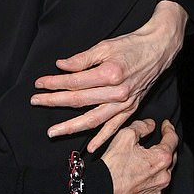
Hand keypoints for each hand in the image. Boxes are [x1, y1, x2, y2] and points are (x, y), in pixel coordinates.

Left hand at [30, 1, 187, 149]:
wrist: (158, 49)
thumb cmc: (131, 45)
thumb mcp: (105, 46)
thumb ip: (82, 59)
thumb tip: (61, 66)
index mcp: (110, 74)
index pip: (74, 82)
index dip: (54, 83)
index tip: (39, 83)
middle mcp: (118, 92)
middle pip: (79, 101)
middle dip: (54, 102)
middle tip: (36, 102)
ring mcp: (125, 103)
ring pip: (93, 119)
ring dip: (71, 127)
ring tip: (53, 132)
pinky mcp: (131, 108)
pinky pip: (114, 127)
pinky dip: (102, 139)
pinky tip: (89, 149)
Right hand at [102, 119, 177, 193]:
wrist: (102, 190)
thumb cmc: (113, 165)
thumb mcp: (125, 136)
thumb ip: (141, 126)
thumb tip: (150, 125)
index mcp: (161, 159)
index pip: (172, 140)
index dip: (169, 129)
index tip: (166, 125)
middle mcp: (164, 177)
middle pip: (171, 158)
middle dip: (166, 148)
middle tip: (159, 141)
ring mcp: (157, 191)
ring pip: (163, 174)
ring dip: (159, 166)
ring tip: (147, 159)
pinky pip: (154, 187)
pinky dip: (150, 180)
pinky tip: (141, 175)